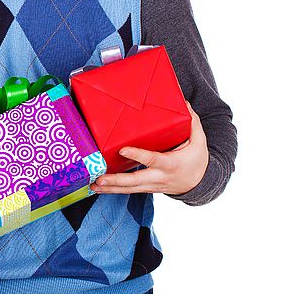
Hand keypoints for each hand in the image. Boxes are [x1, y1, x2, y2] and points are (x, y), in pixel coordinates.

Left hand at [90, 101, 208, 195]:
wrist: (200, 183)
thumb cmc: (197, 159)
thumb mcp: (198, 141)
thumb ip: (192, 123)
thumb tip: (185, 103)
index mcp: (171, 164)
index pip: (153, 159)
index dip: (138, 155)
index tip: (123, 149)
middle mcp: (159, 177)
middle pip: (136, 181)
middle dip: (116, 180)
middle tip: (100, 179)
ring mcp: (152, 185)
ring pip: (129, 189)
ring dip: (110, 188)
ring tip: (93, 185)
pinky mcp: (146, 188)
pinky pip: (129, 190)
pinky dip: (113, 190)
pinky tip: (98, 189)